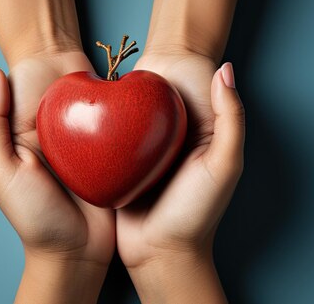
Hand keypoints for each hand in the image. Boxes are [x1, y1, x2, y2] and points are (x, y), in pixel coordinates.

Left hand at [0, 56, 114, 302]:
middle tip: (91, 67)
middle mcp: (59, 135)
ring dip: (105, 96)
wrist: (76, 253)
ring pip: (96, 107)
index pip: (33, 92)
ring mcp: (88, 144)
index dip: (42, 70)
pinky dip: (125, 118)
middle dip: (79, 80)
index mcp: (28, 133)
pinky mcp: (113, 155)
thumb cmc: (34, 214)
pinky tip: (133, 106)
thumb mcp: (0, 168)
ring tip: (115, 83)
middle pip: (69, 96)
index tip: (54, 57)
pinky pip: (119, 129)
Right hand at [117, 52, 244, 302]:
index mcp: (195, 135)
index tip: (155, 58)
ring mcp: (140, 155)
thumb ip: (230, 118)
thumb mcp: (223, 164)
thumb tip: (225, 69)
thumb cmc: (196, 212)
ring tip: (93, 87)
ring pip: (125, 119)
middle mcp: (167, 141)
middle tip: (114, 69)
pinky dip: (97, 130)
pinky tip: (83, 118)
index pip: (183, 94)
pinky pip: (107, 142)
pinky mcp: (118, 168)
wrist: (161, 254)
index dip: (172, 74)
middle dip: (135, 87)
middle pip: (149, 104)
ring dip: (112, 106)